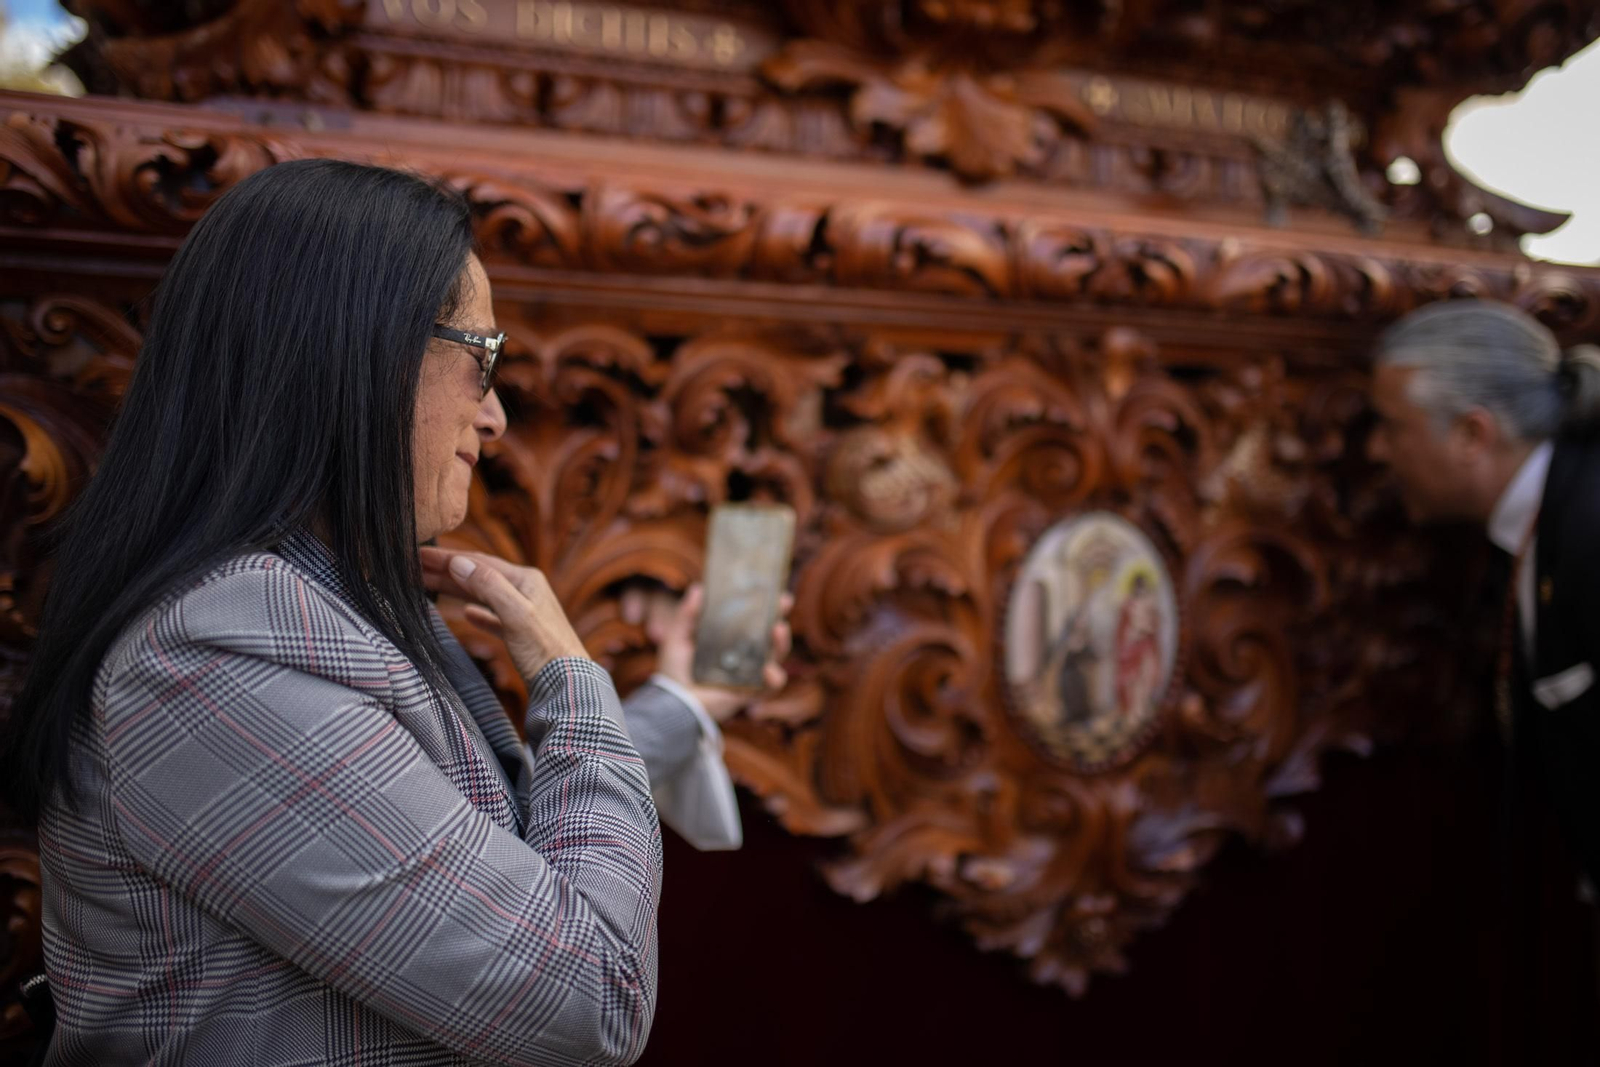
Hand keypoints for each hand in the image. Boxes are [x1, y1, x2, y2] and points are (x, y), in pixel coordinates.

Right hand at [420, 546, 588, 681]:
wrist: (567, 684)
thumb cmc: (545, 649)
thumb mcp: (515, 614)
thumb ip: (488, 586)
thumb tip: (458, 562)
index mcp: (525, 580)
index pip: (479, 562)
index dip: (447, 558)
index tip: (418, 554)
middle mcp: (525, 591)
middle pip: (479, 576)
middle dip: (447, 571)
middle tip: (414, 567)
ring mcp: (524, 612)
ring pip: (483, 596)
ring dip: (456, 590)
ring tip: (428, 585)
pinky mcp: (521, 635)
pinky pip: (495, 617)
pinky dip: (478, 614)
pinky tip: (466, 615)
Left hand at [621, 583, 792, 721]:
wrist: (671, 703)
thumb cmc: (673, 672)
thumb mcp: (677, 637)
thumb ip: (687, 614)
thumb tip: (699, 588)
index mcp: (729, 642)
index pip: (752, 622)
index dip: (764, 607)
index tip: (773, 589)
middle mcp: (743, 657)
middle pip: (769, 636)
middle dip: (779, 617)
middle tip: (784, 600)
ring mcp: (749, 675)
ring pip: (776, 658)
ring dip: (782, 643)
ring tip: (778, 628)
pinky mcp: (749, 693)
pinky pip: (770, 687)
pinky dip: (774, 678)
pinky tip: (767, 668)